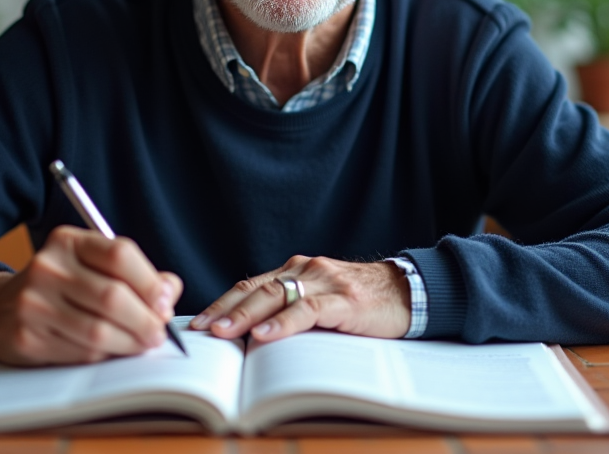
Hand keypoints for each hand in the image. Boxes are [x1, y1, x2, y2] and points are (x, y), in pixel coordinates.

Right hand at [0, 225, 182, 364]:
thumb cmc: (57, 287)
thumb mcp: (90, 266)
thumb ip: (134, 274)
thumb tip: (169, 290)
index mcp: (68, 242)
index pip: (120, 254)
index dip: (150, 282)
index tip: (164, 302)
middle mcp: (48, 267)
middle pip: (113, 296)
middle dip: (145, 321)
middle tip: (158, 333)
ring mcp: (33, 303)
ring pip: (99, 330)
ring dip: (130, 344)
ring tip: (142, 345)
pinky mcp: (27, 337)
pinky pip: (80, 352)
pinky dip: (103, 356)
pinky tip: (109, 352)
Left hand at [190, 255, 410, 342]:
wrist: (409, 292)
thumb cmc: (362, 303)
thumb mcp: (321, 301)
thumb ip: (292, 309)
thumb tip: (251, 338)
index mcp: (297, 271)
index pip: (251, 285)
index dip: (223, 303)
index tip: (198, 323)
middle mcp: (307, 271)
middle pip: (257, 289)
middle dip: (225, 310)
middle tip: (201, 330)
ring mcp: (325, 283)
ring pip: (277, 295)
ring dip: (246, 316)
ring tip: (224, 333)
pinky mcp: (344, 300)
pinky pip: (308, 309)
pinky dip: (285, 323)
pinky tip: (267, 335)